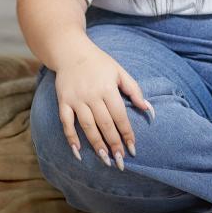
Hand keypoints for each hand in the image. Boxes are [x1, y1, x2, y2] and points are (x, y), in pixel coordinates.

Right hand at [53, 44, 153, 169]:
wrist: (70, 51)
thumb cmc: (99, 63)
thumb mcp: (119, 71)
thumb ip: (134, 90)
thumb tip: (148, 109)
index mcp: (107, 88)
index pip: (120, 115)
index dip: (127, 133)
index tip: (133, 148)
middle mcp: (92, 95)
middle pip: (104, 124)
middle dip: (114, 144)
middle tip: (120, 161)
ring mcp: (76, 99)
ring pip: (87, 126)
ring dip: (96, 144)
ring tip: (105, 159)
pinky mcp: (63, 101)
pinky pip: (66, 122)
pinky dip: (71, 137)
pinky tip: (78, 151)